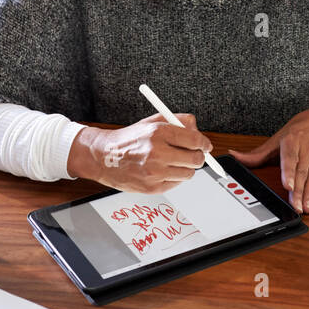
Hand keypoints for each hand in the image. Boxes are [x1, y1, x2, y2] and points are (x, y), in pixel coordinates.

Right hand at [68, 113, 212, 193]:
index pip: (195, 140)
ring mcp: (154, 172)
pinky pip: (176, 184)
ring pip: (188, 174)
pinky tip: (163, 170)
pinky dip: (174, 177)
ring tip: (174, 162)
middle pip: (195, 159)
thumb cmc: (129, 139)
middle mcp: (156, 153)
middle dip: (199, 156)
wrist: (103, 157)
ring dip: (186, 168)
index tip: (205, 145)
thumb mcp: (152, 122)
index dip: (204, 143)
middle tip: (194, 154)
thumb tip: (197, 129)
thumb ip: (178, 121)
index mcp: (158, 133)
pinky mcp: (151, 188)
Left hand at [228, 94, 308, 213]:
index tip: (287, 185)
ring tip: (305, 208)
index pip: (290, 157)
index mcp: (293, 139)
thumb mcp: (280, 136)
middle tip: (294, 207)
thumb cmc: (303, 128)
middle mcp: (308, 148)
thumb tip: (234, 156)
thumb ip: (258, 153)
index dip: (289, 172)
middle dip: (299, 191)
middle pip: (302, 172)